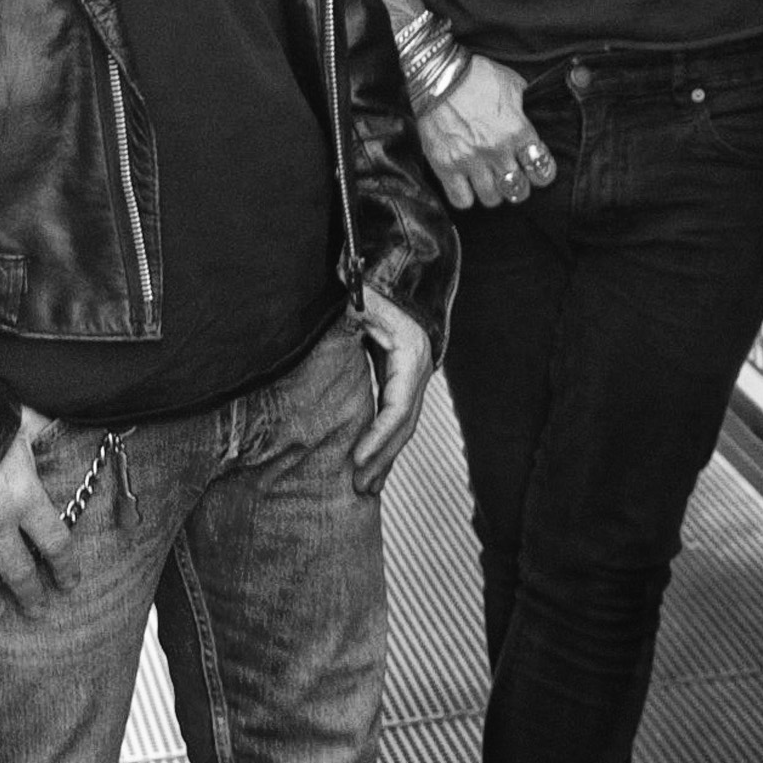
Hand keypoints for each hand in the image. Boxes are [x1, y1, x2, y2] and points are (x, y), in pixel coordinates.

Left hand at [348, 278, 436, 491]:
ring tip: (367, 488)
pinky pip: (397, 417)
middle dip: (383, 458)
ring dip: (386, 457)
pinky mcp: (403, 379)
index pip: (398, 407)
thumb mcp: (364, 300)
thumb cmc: (376, 286)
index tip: (357, 460)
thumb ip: (354, 315)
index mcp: (410, 355)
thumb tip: (344, 322)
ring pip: (403, 426)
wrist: (400, 273)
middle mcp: (418, 370)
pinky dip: (385, 441)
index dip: (379, 436)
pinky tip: (374, 464)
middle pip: (404, 424)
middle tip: (360, 488)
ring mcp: (415, 377)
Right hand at [416, 52, 551, 208]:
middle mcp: (497, 150)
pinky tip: (466, 187)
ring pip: (492, 198)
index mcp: (517, 130)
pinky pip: (461, 200)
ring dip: (493, 192)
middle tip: (513, 180)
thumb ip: (524, 107)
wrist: (437, 74)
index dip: (542, 173)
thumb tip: (530, 117)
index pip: (541, 167)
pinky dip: (466, 197)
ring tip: (489, 183)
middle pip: (518, 189)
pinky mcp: (445, 166)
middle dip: (518, 187)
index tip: (536, 172)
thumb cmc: (475, 75)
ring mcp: (470, 160)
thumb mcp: (512, 84)